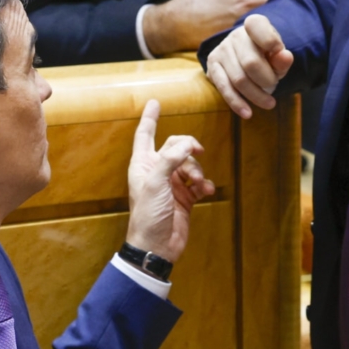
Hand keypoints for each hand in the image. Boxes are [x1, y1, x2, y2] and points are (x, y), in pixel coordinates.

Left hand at [125, 100, 212, 262]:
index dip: (150, 118)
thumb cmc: (148, 215)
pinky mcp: (185, 197)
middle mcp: (157, 171)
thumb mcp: (156, 183)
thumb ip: (170, 160)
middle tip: (198, 150)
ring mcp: (172, 184)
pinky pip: (199, 182)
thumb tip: (187, 144)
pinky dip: (204, 184)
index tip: (155, 102)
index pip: (145, 135)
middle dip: (187, 147)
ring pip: (190, 163)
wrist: (157, 246)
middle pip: (175, 146)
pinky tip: (206, 190)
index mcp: (142, 165)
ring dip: (197, 170)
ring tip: (198, 183)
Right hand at [143, 0, 270, 55]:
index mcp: (244, 1)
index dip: (282, 0)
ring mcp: (239, 37)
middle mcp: (244, 21)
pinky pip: (251, 48)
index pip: (275, 1)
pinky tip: (256, 44)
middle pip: (273, 20)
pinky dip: (255, 45)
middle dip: (277, 17)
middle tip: (279, 13)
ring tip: (270, 29)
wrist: (173, 26)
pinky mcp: (232, 49)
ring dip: (267, 33)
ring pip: (263, 36)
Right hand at [205, 14, 292, 118]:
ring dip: (256, 96)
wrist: (246, 57)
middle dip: (267, 81)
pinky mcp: (212, 66)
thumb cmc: (266, 57)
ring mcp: (222, 50)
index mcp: (255, 25)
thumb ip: (283, 59)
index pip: (259, 27)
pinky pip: (224, 88)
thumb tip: (285, 56)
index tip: (279, 52)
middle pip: (251, 63)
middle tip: (275, 86)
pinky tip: (247, 113)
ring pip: (239, 80)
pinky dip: (237, 103)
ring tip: (269, 103)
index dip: (271, 42)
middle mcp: (236, 35)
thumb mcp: (278, 57)